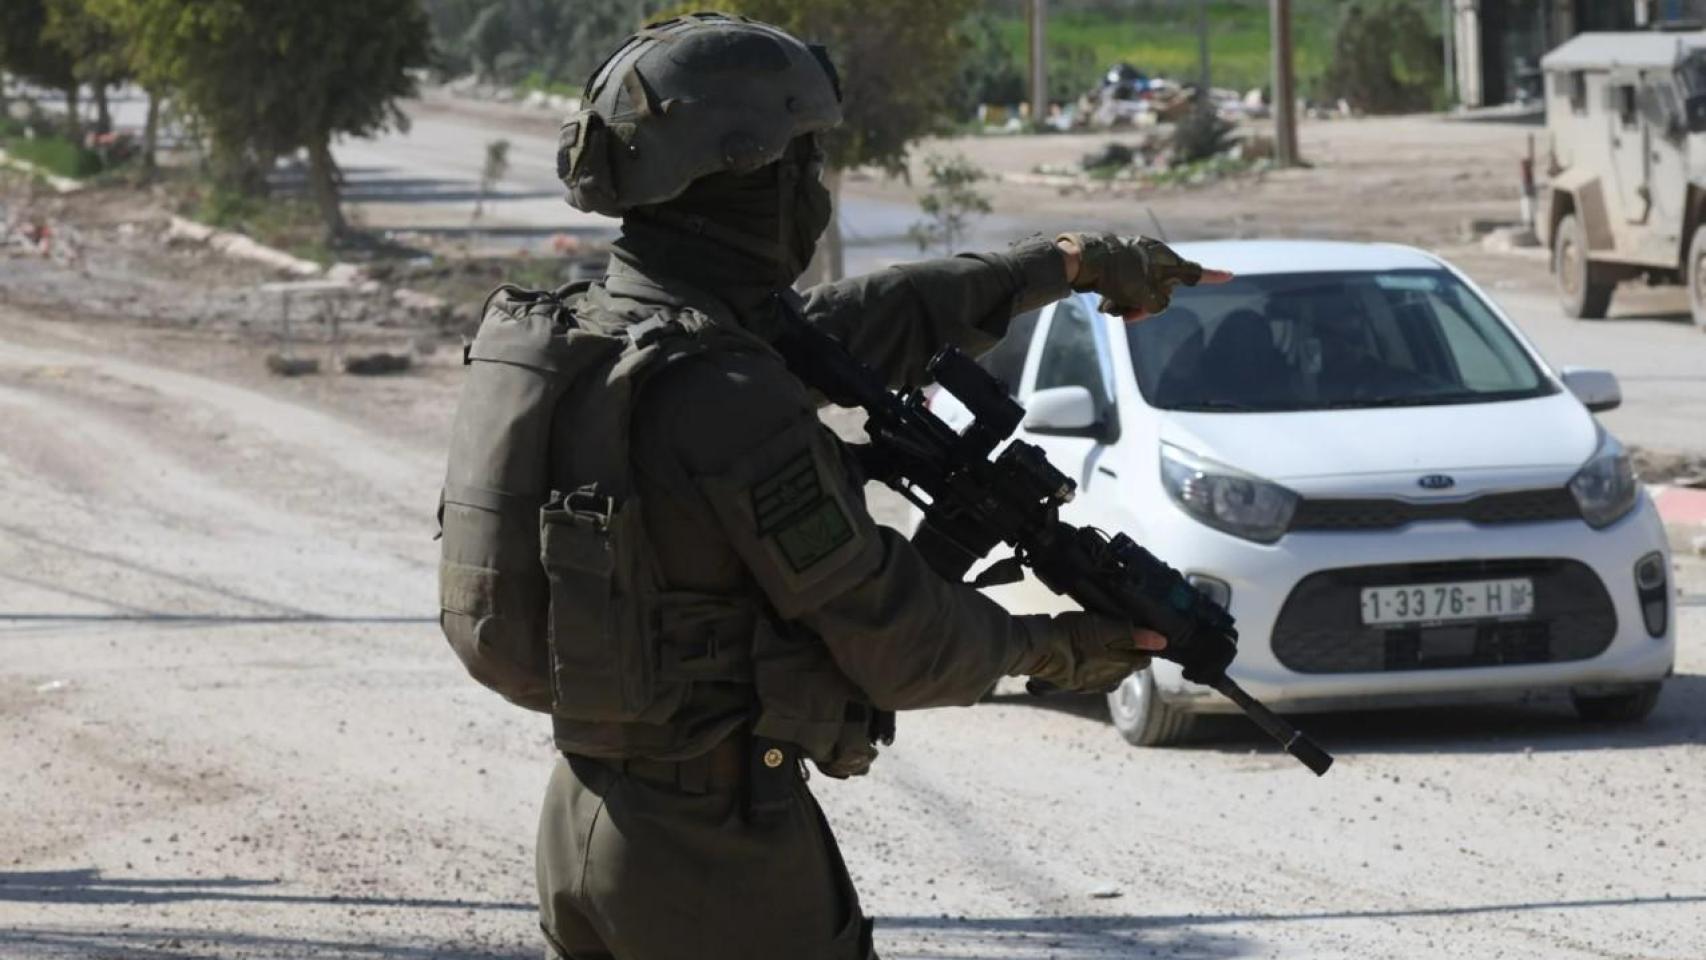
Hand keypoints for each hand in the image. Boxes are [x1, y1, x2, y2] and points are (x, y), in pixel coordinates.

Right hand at [1018, 612, 1168, 694]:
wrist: (1039, 651)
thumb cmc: (1074, 636)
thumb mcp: (1104, 627)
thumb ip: (1133, 634)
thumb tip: (1162, 641)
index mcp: (1122, 665)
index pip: (1144, 658)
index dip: (1143, 645)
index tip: (1137, 633)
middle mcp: (1112, 679)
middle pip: (1128, 667)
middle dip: (1127, 654)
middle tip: (1118, 635)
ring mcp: (1093, 685)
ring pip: (1111, 674)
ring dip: (1110, 662)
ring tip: (1102, 647)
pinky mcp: (1077, 686)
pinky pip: (1094, 678)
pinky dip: (1094, 668)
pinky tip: (1086, 659)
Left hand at [1056, 233, 1231, 320]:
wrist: (1084, 261)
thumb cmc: (1119, 275)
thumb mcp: (1148, 295)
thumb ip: (1161, 303)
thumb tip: (1154, 304)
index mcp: (1166, 259)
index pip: (1195, 273)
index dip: (1213, 276)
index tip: (1230, 276)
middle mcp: (1154, 256)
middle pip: (1162, 290)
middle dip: (1147, 307)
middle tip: (1129, 317)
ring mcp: (1135, 258)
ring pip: (1141, 291)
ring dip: (1128, 304)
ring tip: (1111, 306)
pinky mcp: (1118, 264)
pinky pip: (1126, 286)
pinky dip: (1118, 297)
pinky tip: (1104, 302)